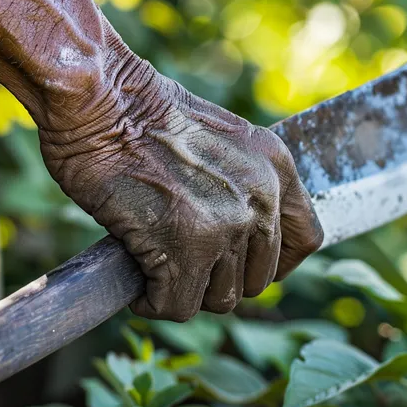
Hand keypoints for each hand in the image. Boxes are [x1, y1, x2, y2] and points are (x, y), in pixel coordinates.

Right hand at [38, 45, 323, 321]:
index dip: (274, 264)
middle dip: (218, 279)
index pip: (305, 239)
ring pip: (219, 299)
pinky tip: (136, 276)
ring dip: (185, 290)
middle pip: (257, 280)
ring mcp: (226, 224)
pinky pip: (177, 306)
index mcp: (276, 167)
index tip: (243, 268)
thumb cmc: (142, 117)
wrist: (100, 100)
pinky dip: (152, 301)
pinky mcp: (185, 246)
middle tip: (180, 261)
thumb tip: (243, 242)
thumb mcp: (221, 141)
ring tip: (156, 263)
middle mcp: (260, 197)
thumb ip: (245, 186)